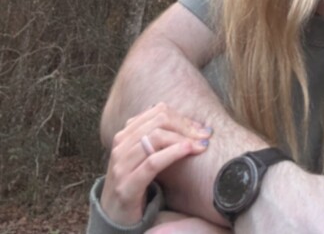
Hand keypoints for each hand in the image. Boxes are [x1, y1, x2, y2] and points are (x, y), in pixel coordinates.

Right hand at [100, 103, 211, 225]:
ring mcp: (121, 166)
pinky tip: (188, 150)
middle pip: (159, 121)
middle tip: (204, 136)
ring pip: (156, 138)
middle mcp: (120, 146)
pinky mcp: (127, 186)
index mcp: (124, 134)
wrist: (114, 215)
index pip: (158, 112)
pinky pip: (152, 163)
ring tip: (201, 145)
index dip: (182, 117)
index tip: (200, 128)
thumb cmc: (135, 182)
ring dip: (184, 138)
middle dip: (186, 126)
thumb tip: (191, 124)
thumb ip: (156, 138)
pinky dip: (173, 153)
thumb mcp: (142, 156)